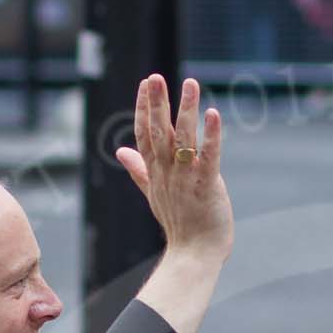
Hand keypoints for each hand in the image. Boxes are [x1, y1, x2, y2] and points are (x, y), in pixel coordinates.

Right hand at [115, 75, 232, 265]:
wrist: (194, 255)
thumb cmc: (179, 225)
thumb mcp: (154, 193)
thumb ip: (139, 169)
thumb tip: (119, 151)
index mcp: (155, 172)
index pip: (145, 135)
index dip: (144, 108)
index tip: (146, 84)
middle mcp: (168, 172)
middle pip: (159, 132)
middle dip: (157, 103)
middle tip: (155, 76)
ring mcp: (187, 178)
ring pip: (184, 138)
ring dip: (186, 109)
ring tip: (190, 83)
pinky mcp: (207, 186)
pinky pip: (209, 156)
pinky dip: (211, 135)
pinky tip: (213, 114)